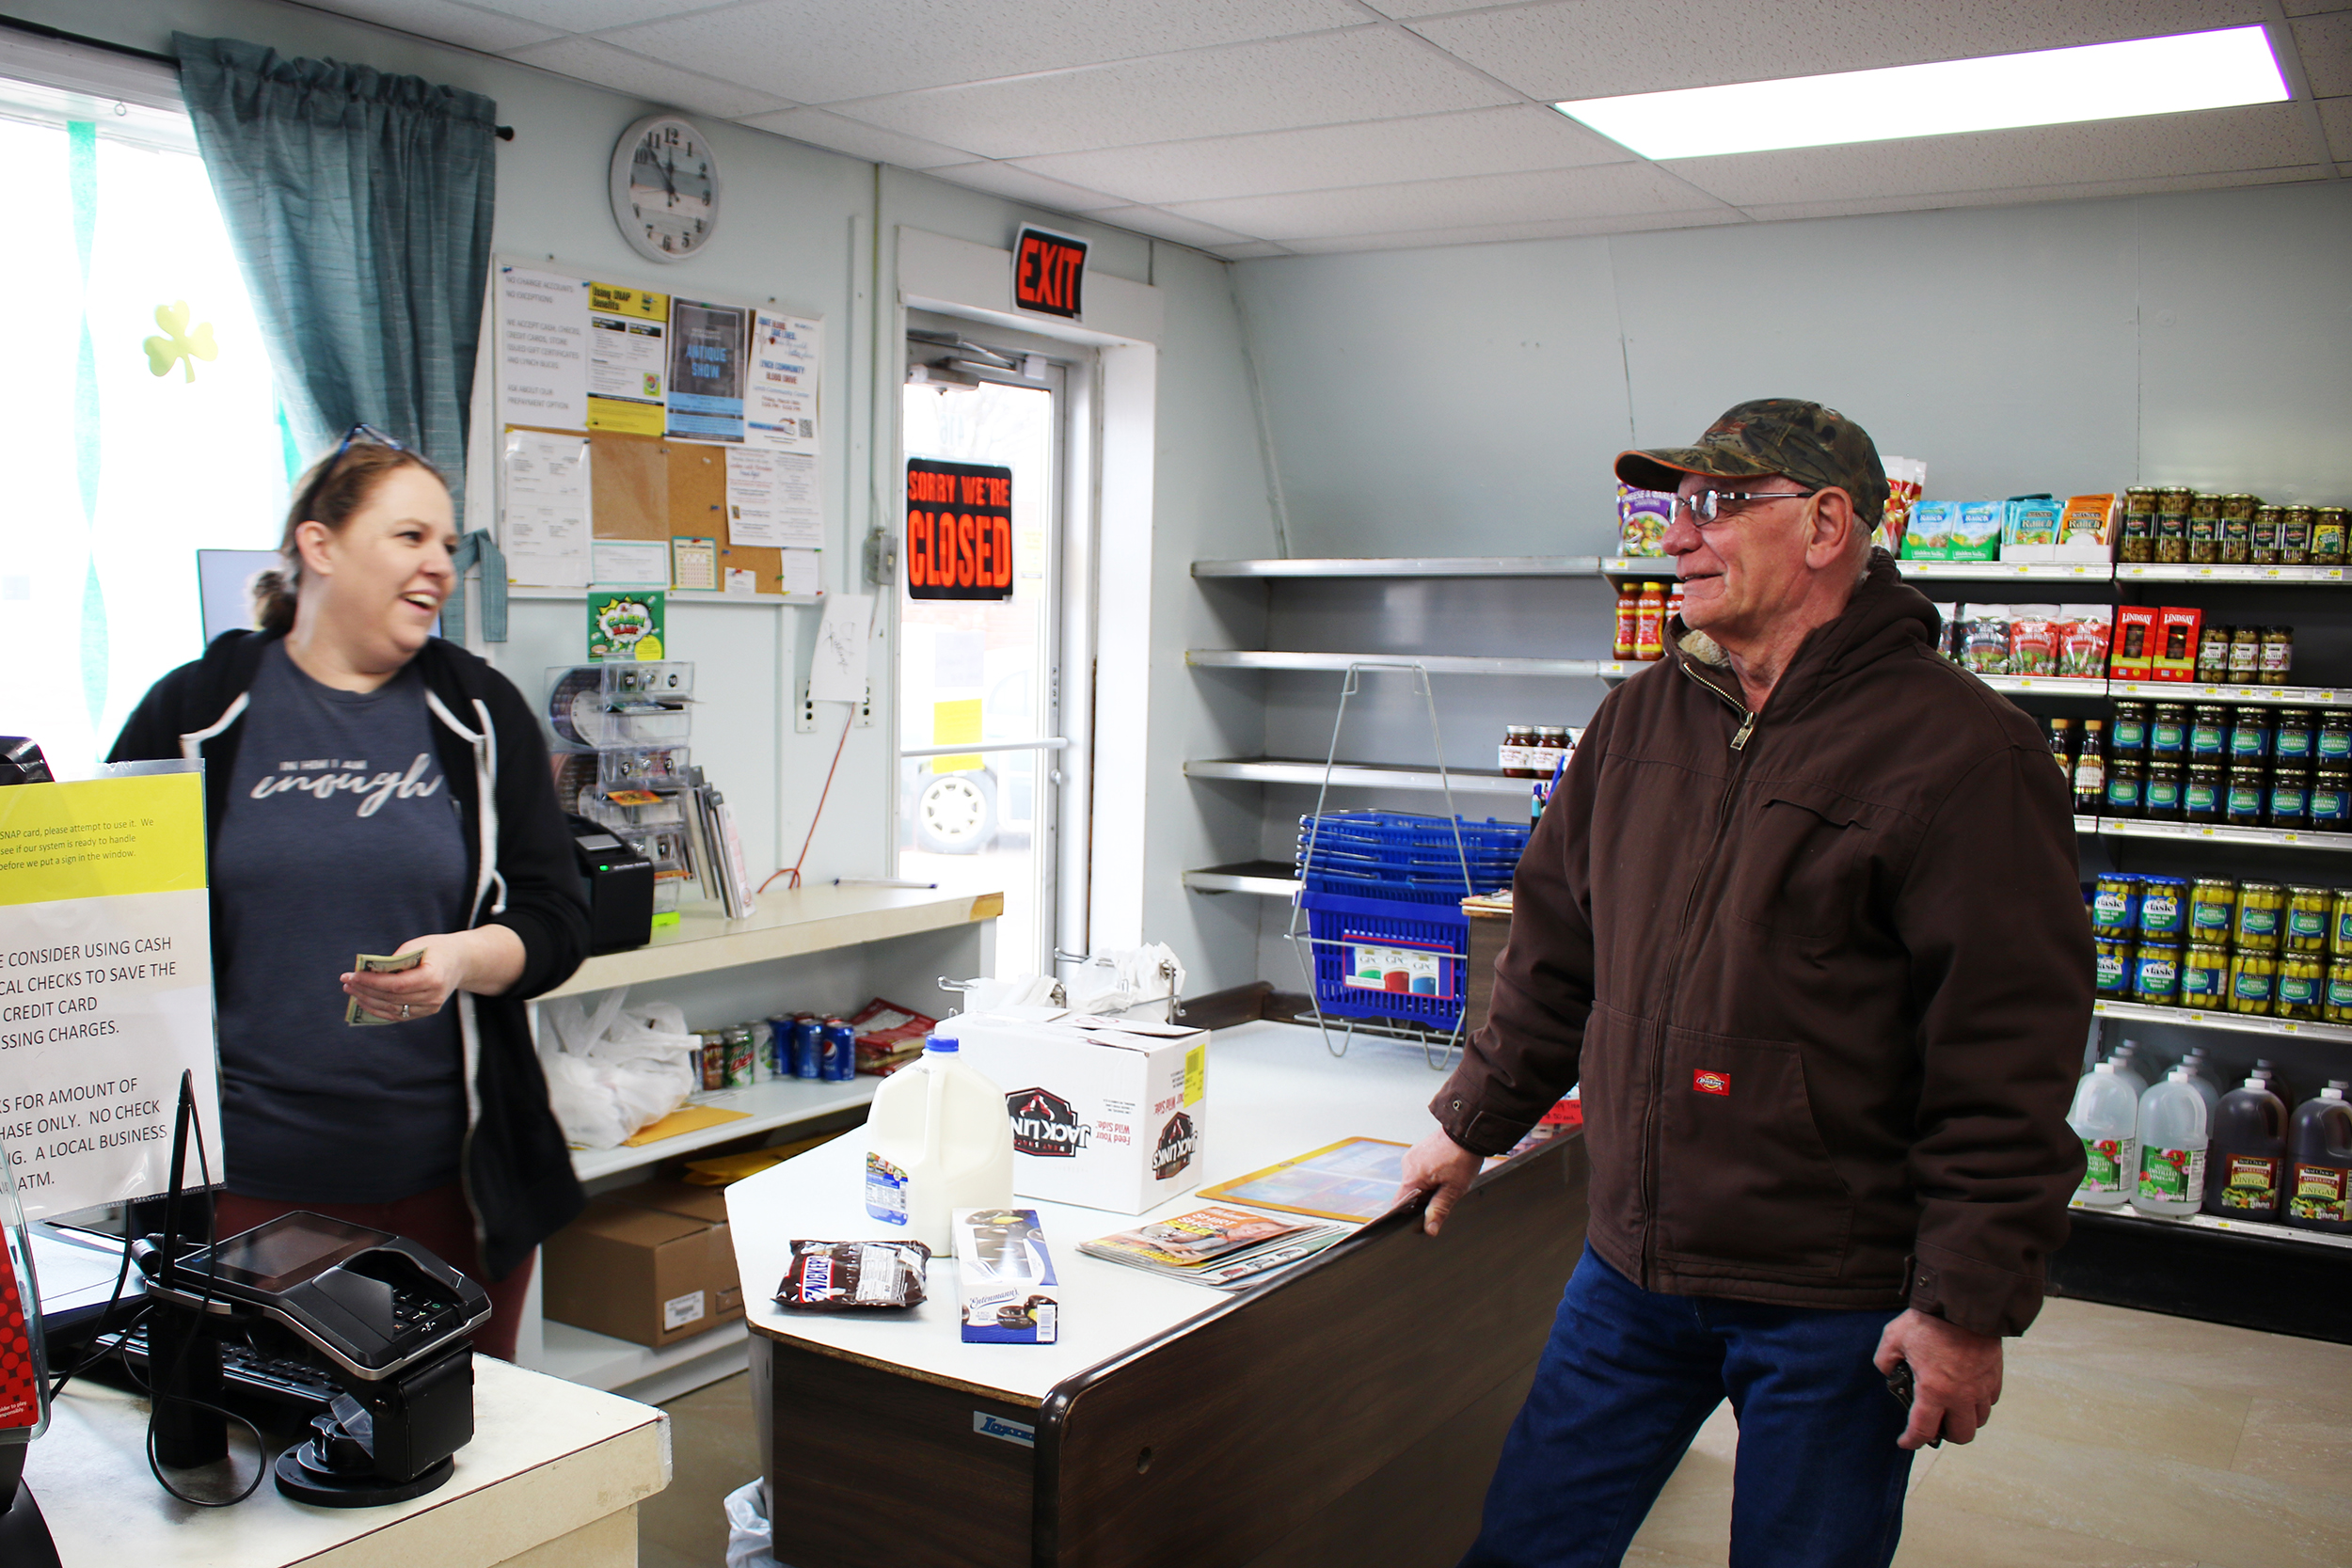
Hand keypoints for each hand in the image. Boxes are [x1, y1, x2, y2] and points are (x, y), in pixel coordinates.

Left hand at [340, 927, 524, 1020]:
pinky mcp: (426, 1012)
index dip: (371, 982)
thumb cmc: (436, 949)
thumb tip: (368, 972)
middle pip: (391, 998)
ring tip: (351, 990)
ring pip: (392, 1009)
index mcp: (433, 977)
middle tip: (347, 982)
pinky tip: (364, 1001)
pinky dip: (378, 1010)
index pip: (396, 984)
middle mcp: (433, 996)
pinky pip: (398, 1015)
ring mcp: (431, 1007)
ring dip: (368, 1000)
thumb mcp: (417, 946)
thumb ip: (395, 960)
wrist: (461, 961)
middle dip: (365, 990)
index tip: (352, 975)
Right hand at [1395, 1128, 1482, 1236]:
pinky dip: (1430, 1173)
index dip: (1410, 1213)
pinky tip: (1445, 1169)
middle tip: (1444, 1192)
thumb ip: (1439, 1210)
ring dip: (1429, 1184)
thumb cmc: (1461, 1159)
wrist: (1466, 1132)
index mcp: (1412, 1178)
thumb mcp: (1453, 1190)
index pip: (1399, 1204)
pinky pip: (1420, 1168)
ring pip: (1416, 1180)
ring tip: (1447, 1178)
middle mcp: (1407, 1165)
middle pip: (1409, 1192)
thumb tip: (1429, 1230)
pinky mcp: (1419, 1150)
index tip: (1423, 1214)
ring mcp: (1412, 1155)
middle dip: (1425, 1197)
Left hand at [1873, 1308, 2003, 1449]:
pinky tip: (1967, 1391)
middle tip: (1935, 1425)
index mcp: (1934, 1391)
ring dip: (1965, 1419)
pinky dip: (1979, 1402)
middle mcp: (1961, 1396)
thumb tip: (1889, 1370)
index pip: (1923, 1430)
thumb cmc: (1930, 1321)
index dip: (1912, 1441)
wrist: (1964, 1304)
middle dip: (1946, 1435)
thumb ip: (1885, 1359)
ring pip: (1979, 1420)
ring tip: (1952, 1408)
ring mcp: (1981, 1387)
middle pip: (1961, 1435)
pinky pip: (1990, 1400)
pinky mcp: (1995, 1376)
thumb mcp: (1893, 1337)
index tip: (1906, 1442)